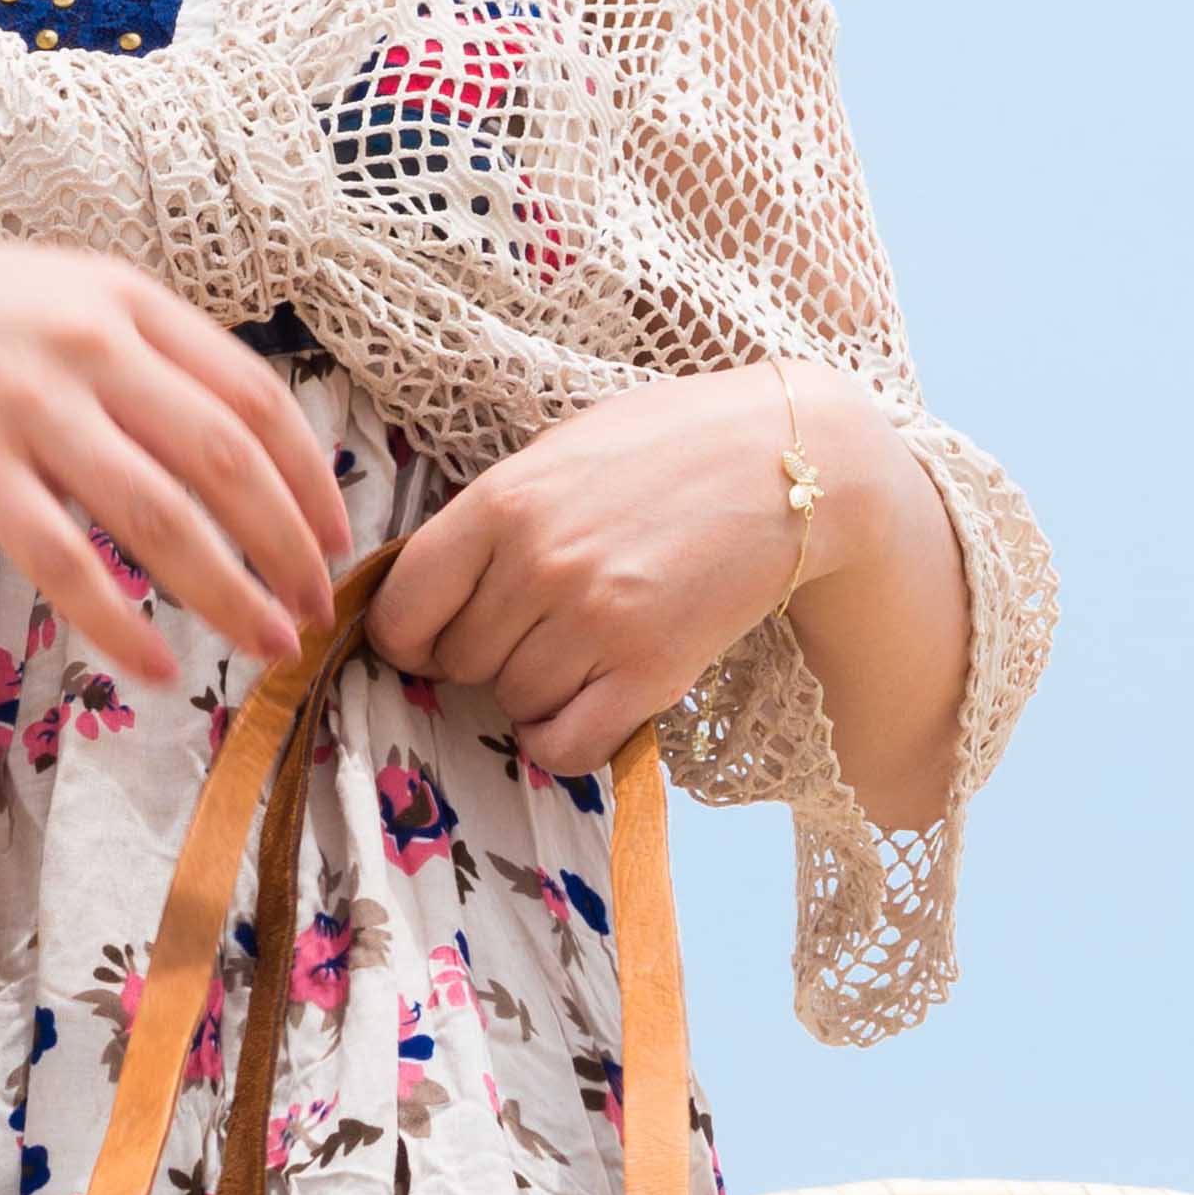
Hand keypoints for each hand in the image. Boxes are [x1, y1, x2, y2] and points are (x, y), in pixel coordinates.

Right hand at [0, 235, 345, 692]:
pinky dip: (121, 624)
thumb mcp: (55, 301)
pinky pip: (68, 561)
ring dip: (228, 595)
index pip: (253, 396)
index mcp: (124, 300)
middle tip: (316, 612)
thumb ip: (138, 354)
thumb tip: (229, 438)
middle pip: (226, 462)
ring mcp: (30, 404)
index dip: (309, 478)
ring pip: (161, 517)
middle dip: (287, 548)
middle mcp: (88, 343)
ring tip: (267, 647)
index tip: (335, 540)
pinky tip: (156, 669)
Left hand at [366, 364, 890, 777]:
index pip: (404, 609)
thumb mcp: (559, 453)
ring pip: (511, 703)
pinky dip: (562, 738)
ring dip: (532, 690)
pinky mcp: (649, 674)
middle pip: (458, 662)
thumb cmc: (668, 448)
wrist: (789, 464)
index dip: (407, 636)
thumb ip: (491, 519)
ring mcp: (596, 624)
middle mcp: (541, 565)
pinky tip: (586, 701)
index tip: (429, 636)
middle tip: (536, 622)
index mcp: (504, 501)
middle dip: (483, 653)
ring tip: (580, 642)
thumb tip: (427, 593)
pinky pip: (564, 746)